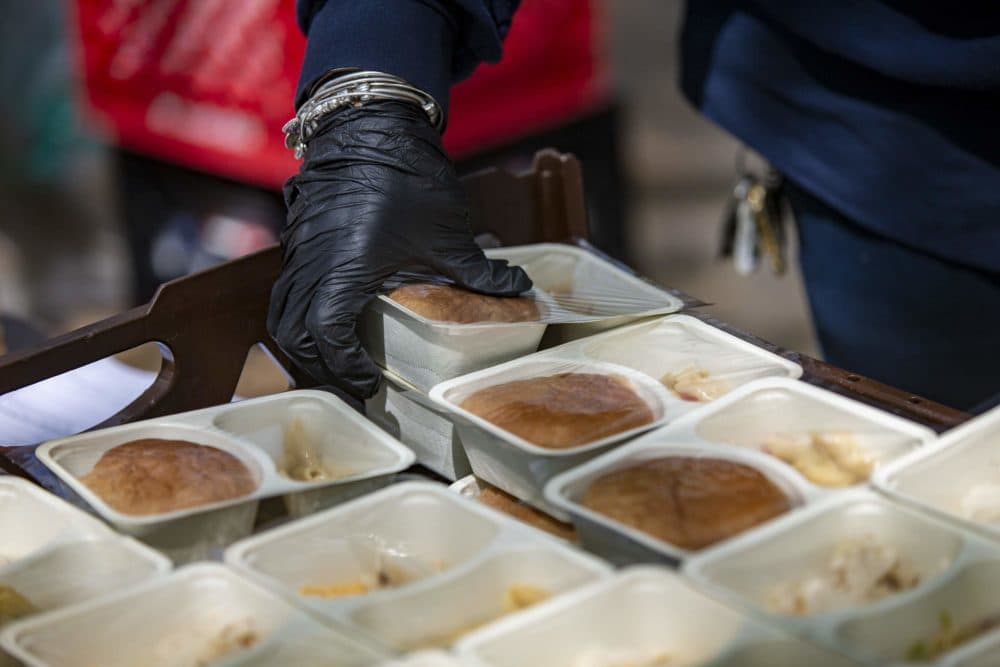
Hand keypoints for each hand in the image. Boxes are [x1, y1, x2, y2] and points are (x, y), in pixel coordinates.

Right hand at [268, 100, 531, 397]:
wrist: (369, 127)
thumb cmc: (406, 180)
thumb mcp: (447, 234)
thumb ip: (480, 271)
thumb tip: (521, 290)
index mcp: (343, 269)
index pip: (327, 335)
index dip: (345, 367)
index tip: (370, 383)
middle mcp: (311, 265)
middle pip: (295, 336)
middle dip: (322, 368)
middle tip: (357, 384)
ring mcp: (299, 254)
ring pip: (282, 317)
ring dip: (305, 347)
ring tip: (338, 364)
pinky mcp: (297, 244)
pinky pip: (284, 295)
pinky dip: (298, 321)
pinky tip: (326, 327)